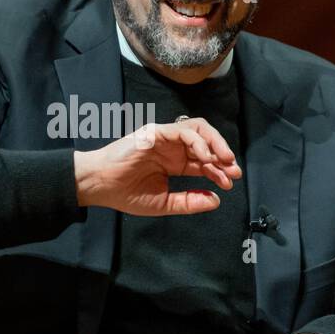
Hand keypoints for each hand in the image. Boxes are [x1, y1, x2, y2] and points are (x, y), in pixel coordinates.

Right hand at [73, 117, 242, 215]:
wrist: (100, 186)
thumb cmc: (125, 193)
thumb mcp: (164, 203)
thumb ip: (189, 201)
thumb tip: (216, 201)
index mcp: (175, 163)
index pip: (204, 163)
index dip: (220, 171)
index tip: (230, 183)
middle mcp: (172, 148)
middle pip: (206, 143)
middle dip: (223, 156)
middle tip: (234, 171)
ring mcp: (165, 138)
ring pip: (198, 130)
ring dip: (215, 143)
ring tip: (225, 160)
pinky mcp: (156, 132)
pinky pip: (183, 131)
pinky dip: (198, 142)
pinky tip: (204, 157)